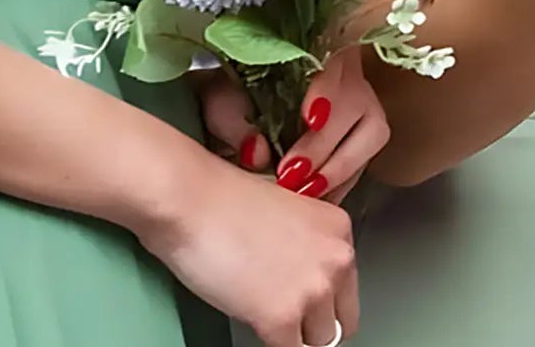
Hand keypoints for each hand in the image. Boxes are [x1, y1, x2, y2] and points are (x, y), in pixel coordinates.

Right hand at [135, 155, 358, 346]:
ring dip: (292, 333)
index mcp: (339, 231)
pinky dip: (270, 341)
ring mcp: (313, 290)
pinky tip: (253, 322)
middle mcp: (337, 259)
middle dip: (313, 321)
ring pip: (318, 340)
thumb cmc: (220, 201)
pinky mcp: (283, 317)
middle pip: (340, 318)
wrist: (188, 201)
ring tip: (262, 312)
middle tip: (285, 314)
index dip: (321, 298)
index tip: (304, 302)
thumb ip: (304, 246)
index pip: (346, 287)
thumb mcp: (285, 212)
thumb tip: (301, 278)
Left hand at [204, 51, 388, 202]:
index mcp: (315, 52)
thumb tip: (259, 154)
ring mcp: (364, 106)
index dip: (327, 90)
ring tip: (305, 192)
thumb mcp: (220, 103)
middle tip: (291, 176)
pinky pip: (364, 162)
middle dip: (326, 145)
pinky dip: (341, 184)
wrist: (239, 108)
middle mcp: (349, 76)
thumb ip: (234, 123)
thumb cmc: (233, 97)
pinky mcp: (363, 139)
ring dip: (340, 168)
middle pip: (358, 105)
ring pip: (372, 134)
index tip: (310, 119)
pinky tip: (315, 198)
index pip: (334, 63)